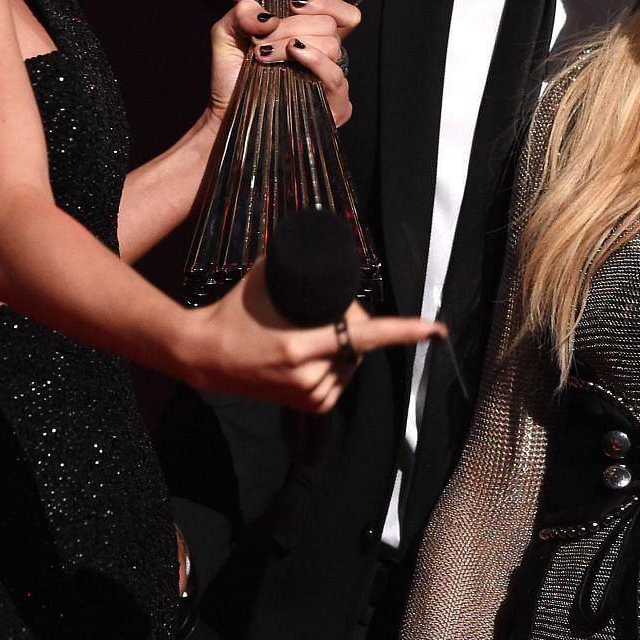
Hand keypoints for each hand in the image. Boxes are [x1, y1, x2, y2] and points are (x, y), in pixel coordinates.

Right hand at [176, 258, 440, 410]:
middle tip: (318, 311)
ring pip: (353, 363)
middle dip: (351, 323)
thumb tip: (323, 233)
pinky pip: (342, 379)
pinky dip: (338, 364)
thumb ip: (297, 261)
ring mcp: (308, 395)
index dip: (402, 332)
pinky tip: (315, 354)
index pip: (363, 336)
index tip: (434, 329)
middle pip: (358, 343)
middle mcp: (307, 376)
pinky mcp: (309, 406)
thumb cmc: (234, 312)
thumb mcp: (264, 279)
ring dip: (345, 345)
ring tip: (307, 333)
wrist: (205, 357)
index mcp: (299, 346)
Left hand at [207, 0, 359, 124]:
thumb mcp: (227, 32)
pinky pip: (336, 77)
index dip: (325, 2)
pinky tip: (294, 55)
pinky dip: (316, 61)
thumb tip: (271, 18)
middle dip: (291, 26)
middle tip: (261, 40)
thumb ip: (243, 12)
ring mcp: (332, 82)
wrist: (226, 111)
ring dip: (291, 43)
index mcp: (313, 37)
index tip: (293, 5)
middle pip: (329, 25)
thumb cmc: (231, 75)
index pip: (343, 14)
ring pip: (331, 46)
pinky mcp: (334, 106)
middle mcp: (327, 57)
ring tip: (263, 54)